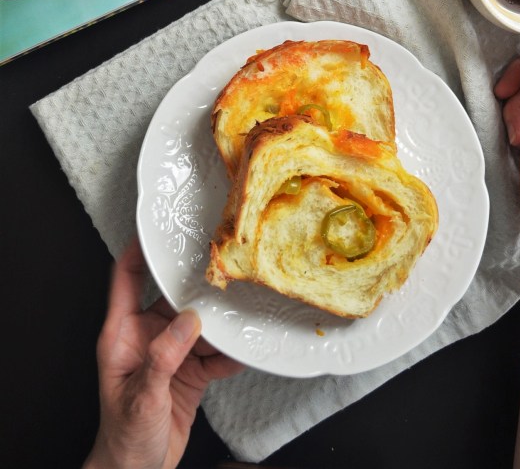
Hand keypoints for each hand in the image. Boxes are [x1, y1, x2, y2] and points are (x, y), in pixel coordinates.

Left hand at [84, 237, 240, 468]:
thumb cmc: (123, 440)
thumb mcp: (142, 398)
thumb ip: (164, 358)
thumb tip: (188, 321)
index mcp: (122, 335)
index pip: (126, 280)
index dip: (138, 252)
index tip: (158, 230)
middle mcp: (146, 338)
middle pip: (172, 298)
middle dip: (196, 284)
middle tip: (220, 263)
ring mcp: (169, 354)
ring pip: (198, 325)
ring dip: (220, 321)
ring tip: (243, 307)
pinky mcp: (189, 373)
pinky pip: (214, 354)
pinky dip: (231, 351)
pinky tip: (247, 346)